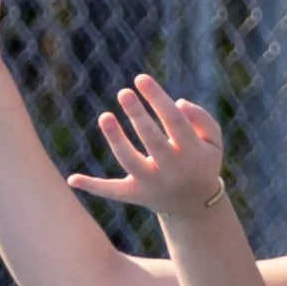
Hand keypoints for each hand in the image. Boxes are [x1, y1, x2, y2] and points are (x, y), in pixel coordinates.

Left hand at [67, 72, 227, 223]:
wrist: (194, 206)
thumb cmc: (201, 161)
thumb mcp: (213, 142)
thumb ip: (202, 119)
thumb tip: (177, 103)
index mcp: (193, 153)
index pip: (175, 121)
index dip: (158, 99)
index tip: (141, 79)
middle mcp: (172, 170)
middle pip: (152, 140)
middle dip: (137, 115)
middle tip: (124, 92)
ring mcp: (152, 184)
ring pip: (130, 162)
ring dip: (115, 140)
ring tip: (105, 116)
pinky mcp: (135, 195)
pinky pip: (113, 192)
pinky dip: (93, 186)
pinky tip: (72, 179)